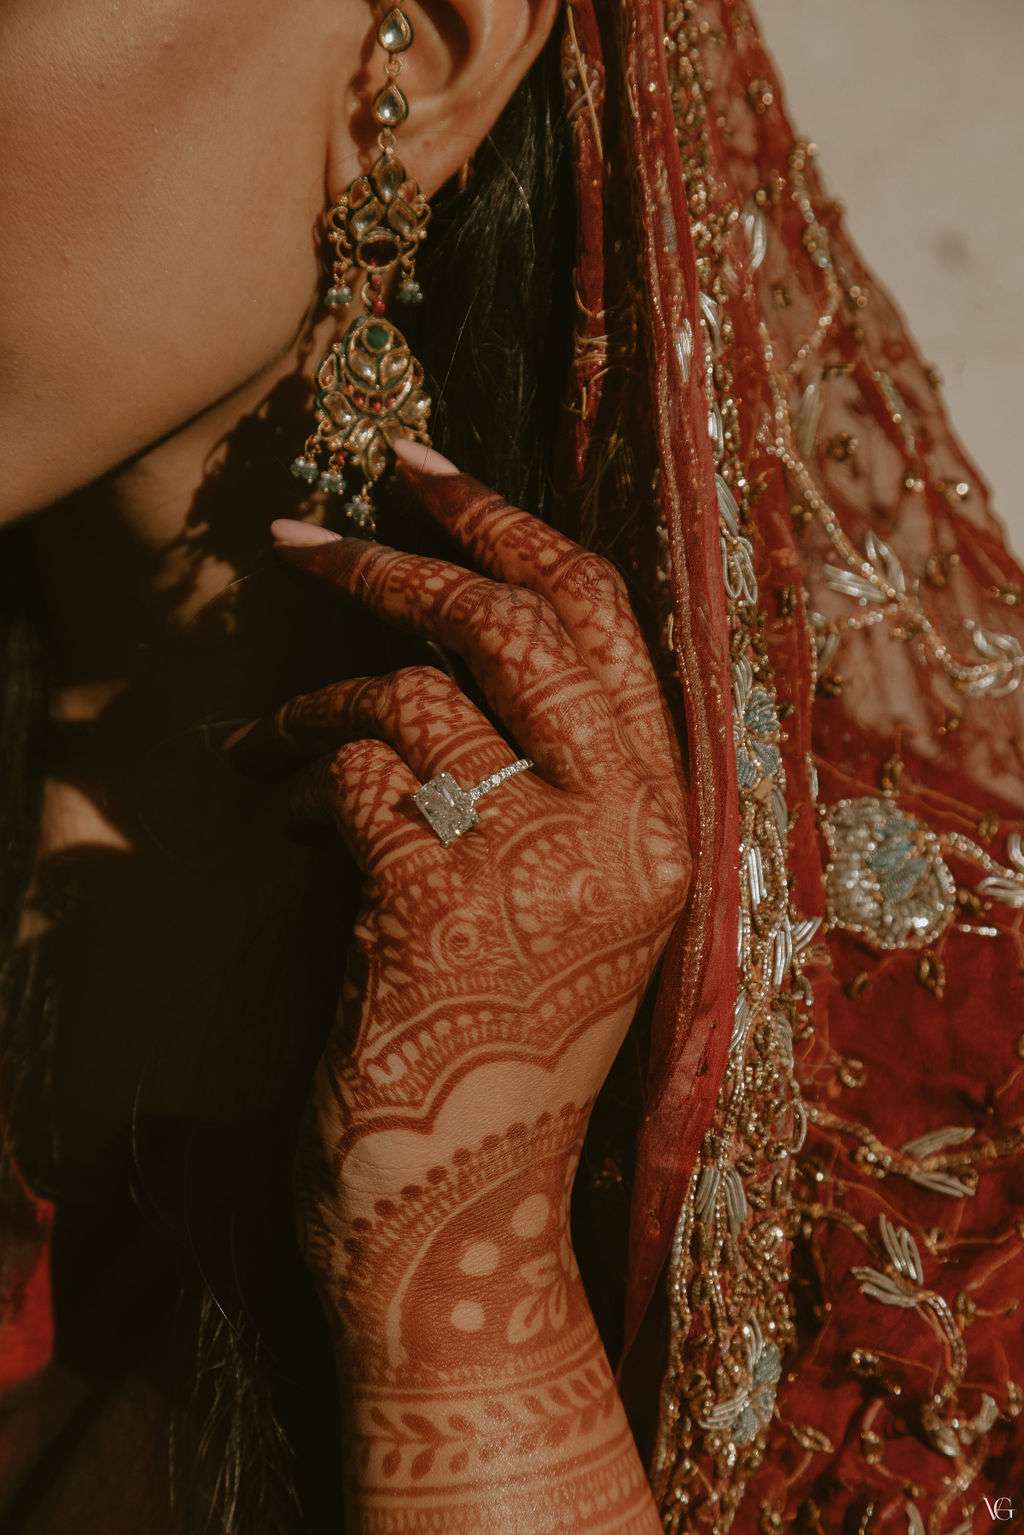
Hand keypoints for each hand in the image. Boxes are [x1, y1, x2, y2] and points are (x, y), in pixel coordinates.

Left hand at [233, 446, 687, 1530]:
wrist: (459, 1209)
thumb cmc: (493, 1040)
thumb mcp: (554, 894)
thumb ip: (530, 768)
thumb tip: (422, 623)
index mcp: (665, 816)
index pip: (604, 618)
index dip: (509, 525)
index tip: (420, 472)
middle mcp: (624, 830)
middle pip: (513, 624)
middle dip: (394, 565)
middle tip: (298, 540)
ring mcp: (539, 870)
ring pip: (413, 694)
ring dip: (311, 701)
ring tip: (261, 747)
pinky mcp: (439, 913)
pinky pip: (351, 777)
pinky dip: (292, 782)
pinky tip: (272, 822)